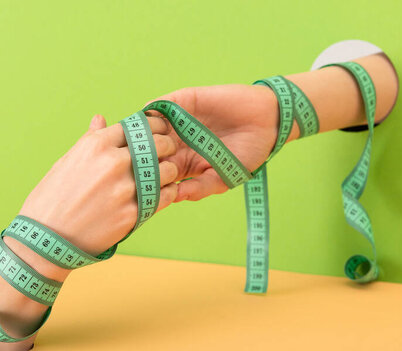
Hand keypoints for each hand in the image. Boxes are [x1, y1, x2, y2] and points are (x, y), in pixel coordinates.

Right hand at [0, 114, 179, 350]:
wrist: (46, 239)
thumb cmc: (52, 199)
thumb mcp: (66, 162)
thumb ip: (90, 140)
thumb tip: (101, 119)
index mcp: (96, 146)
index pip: (138, 125)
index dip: (152, 127)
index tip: (156, 133)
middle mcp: (113, 163)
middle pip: (158, 144)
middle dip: (166, 146)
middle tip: (166, 153)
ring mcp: (125, 189)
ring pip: (167, 170)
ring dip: (169, 171)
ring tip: (164, 176)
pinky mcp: (132, 213)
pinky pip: (165, 197)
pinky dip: (168, 193)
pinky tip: (163, 193)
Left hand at [145, 84, 277, 200]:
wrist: (267, 120)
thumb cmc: (247, 153)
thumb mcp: (224, 177)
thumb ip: (199, 188)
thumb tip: (174, 197)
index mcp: (182, 164)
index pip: (155, 173)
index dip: (145, 180)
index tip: (139, 188)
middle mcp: (176, 143)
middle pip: (146, 151)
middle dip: (138, 158)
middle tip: (134, 165)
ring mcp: (177, 122)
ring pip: (147, 129)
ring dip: (140, 136)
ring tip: (139, 145)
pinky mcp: (182, 102)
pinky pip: (158, 106)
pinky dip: (149, 115)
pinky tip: (149, 125)